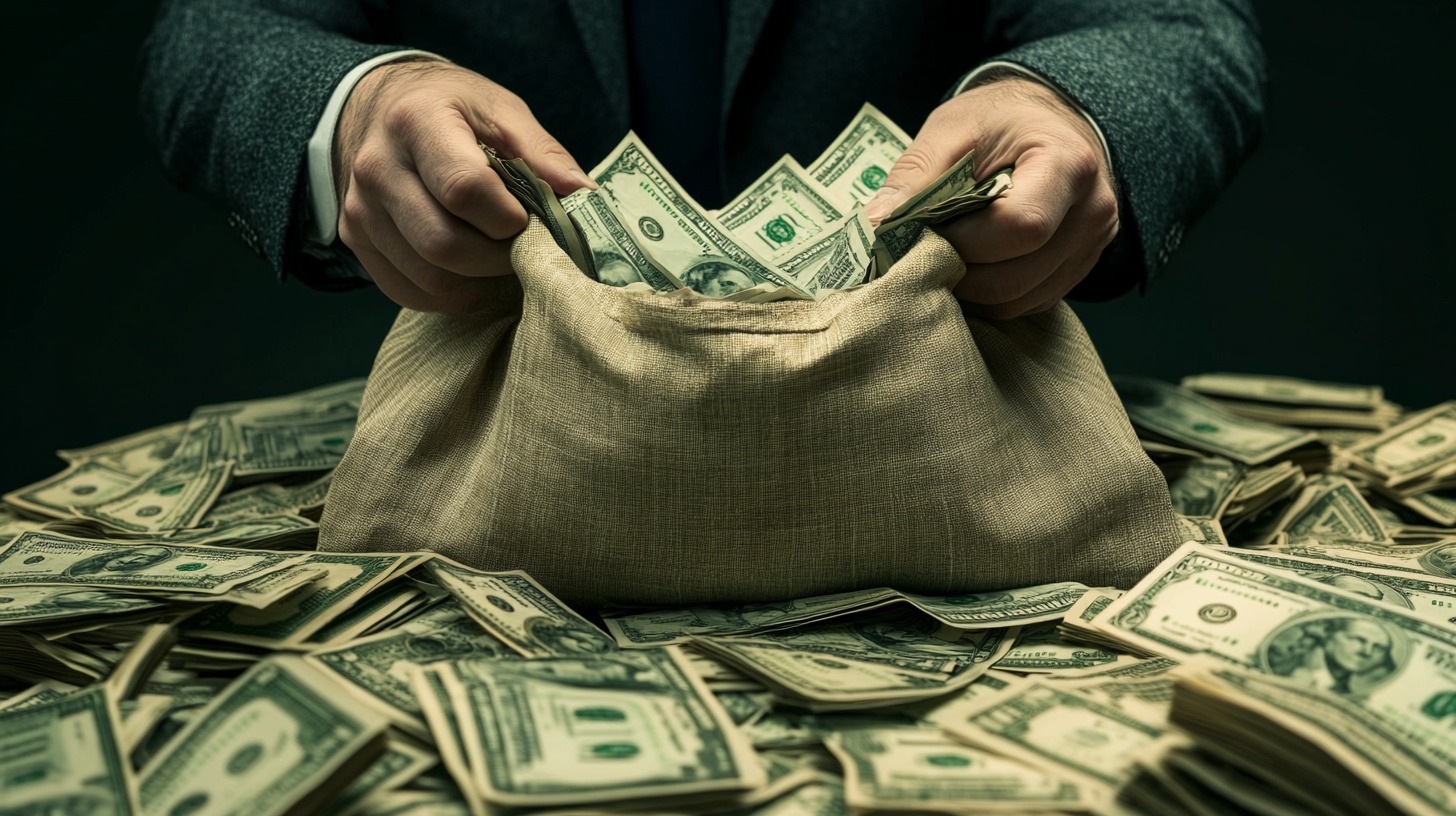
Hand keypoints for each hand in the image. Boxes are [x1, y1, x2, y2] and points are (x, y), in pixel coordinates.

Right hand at [334, 61, 592, 314]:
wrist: (378, 108)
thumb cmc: (452, 108)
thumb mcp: (500, 110)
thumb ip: (542, 153)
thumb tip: (585, 198)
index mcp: (416, 122)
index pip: (463, 189)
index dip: (508, 218)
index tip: (528, 218)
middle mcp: (378, 168)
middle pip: (444, 245)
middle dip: (498, 259)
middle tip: (522, 246)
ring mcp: (360, 210)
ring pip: (429, 279)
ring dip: (478, 282)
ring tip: (501, 258)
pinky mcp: (356, 240)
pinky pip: (409, 292)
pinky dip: (451, 294)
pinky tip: (472, 272)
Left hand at [864, 78, 1117, 318]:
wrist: (1046, 123)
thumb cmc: (998, 120)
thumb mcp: (953, 128)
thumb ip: (916, 175)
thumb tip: (877, 224)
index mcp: (1068, 163)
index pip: (1019, 227)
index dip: (962, 241)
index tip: (923, 231)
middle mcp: (1092, 210)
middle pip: (1016, 275)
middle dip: (958, 271)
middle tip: (920, 252)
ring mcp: (1091, 246)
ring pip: (1019, 300)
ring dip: (968, 292)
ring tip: (939, 258)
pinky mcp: (1078, 269)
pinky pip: (1026, 304)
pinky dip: (988, 298)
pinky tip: (966, 267)